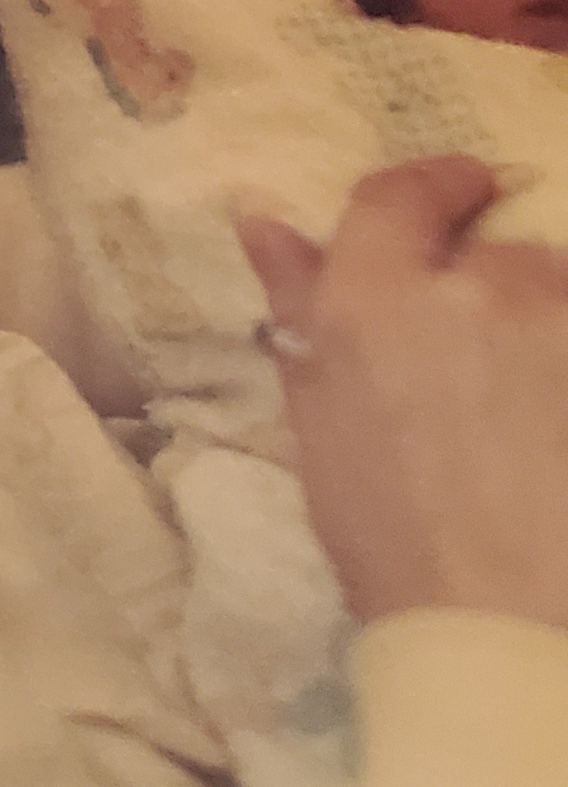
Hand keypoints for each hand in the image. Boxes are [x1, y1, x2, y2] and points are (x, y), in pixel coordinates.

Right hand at [236, 156, 567, 630]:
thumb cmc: (387, 532)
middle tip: (475, 361)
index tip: (455, 191)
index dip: (430, 186)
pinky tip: (551, 423)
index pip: (398, 196)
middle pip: (495, 248)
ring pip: (557, 289)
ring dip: (544, 323)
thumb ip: (300, 306)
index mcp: (373, 299)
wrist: (501, 616)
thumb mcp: (319, 417)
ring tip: (527, 403)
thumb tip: (265, 221)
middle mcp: (473, 287)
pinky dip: (565, 357)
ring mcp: (558, 321)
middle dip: (487, 286)